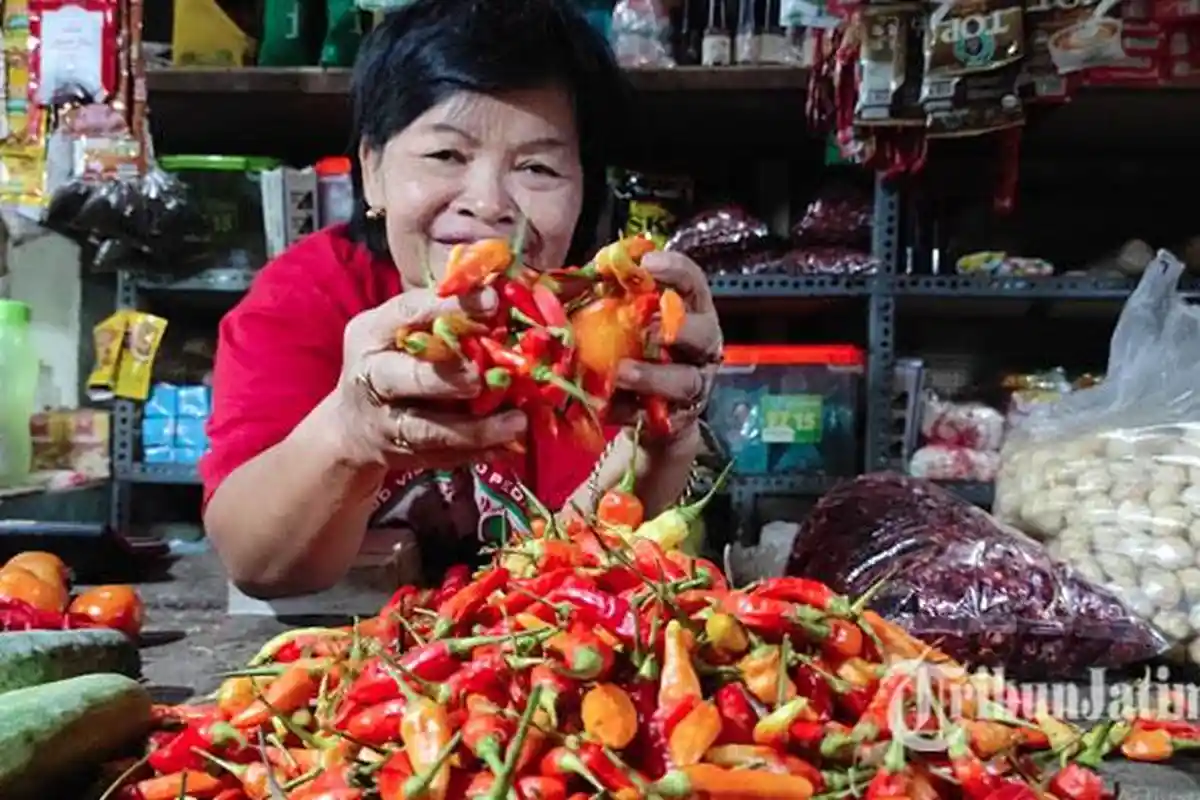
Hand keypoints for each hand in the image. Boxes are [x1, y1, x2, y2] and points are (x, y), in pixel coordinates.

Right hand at [331, 286, 527, 469]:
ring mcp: (384, 422)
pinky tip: (510, 446)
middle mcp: (371, 377)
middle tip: (480, 378)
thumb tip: (499, 292)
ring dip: (474, 429)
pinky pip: (443, 457)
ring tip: (517, 422)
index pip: (406, 312)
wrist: (352, 427)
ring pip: (427, 429)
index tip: (492, 302)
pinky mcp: (403, 455)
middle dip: (441, 379)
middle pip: (399, 377)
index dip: (448, 306)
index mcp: (370, 333)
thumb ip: (439, 315)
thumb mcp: (400, 330)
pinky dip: (478, 453)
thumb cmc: (391, 360)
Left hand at [612, 251, 722, 442]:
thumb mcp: (625, 319)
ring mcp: (694, 384)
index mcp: (690, 311)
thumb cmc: (636, 351)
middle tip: (647, 327)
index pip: (693, 282)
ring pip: (685, 380)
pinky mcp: (678, 418)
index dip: (675, 270)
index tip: (648, 264)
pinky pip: (657, 416)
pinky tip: (605, 405)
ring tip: (620, 373)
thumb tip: (588, 272)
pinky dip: (629, 411)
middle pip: (703, 332)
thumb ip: (612, 296)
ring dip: (651, 375)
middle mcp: (701, 346)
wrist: (645, 412)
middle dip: (679, 328)